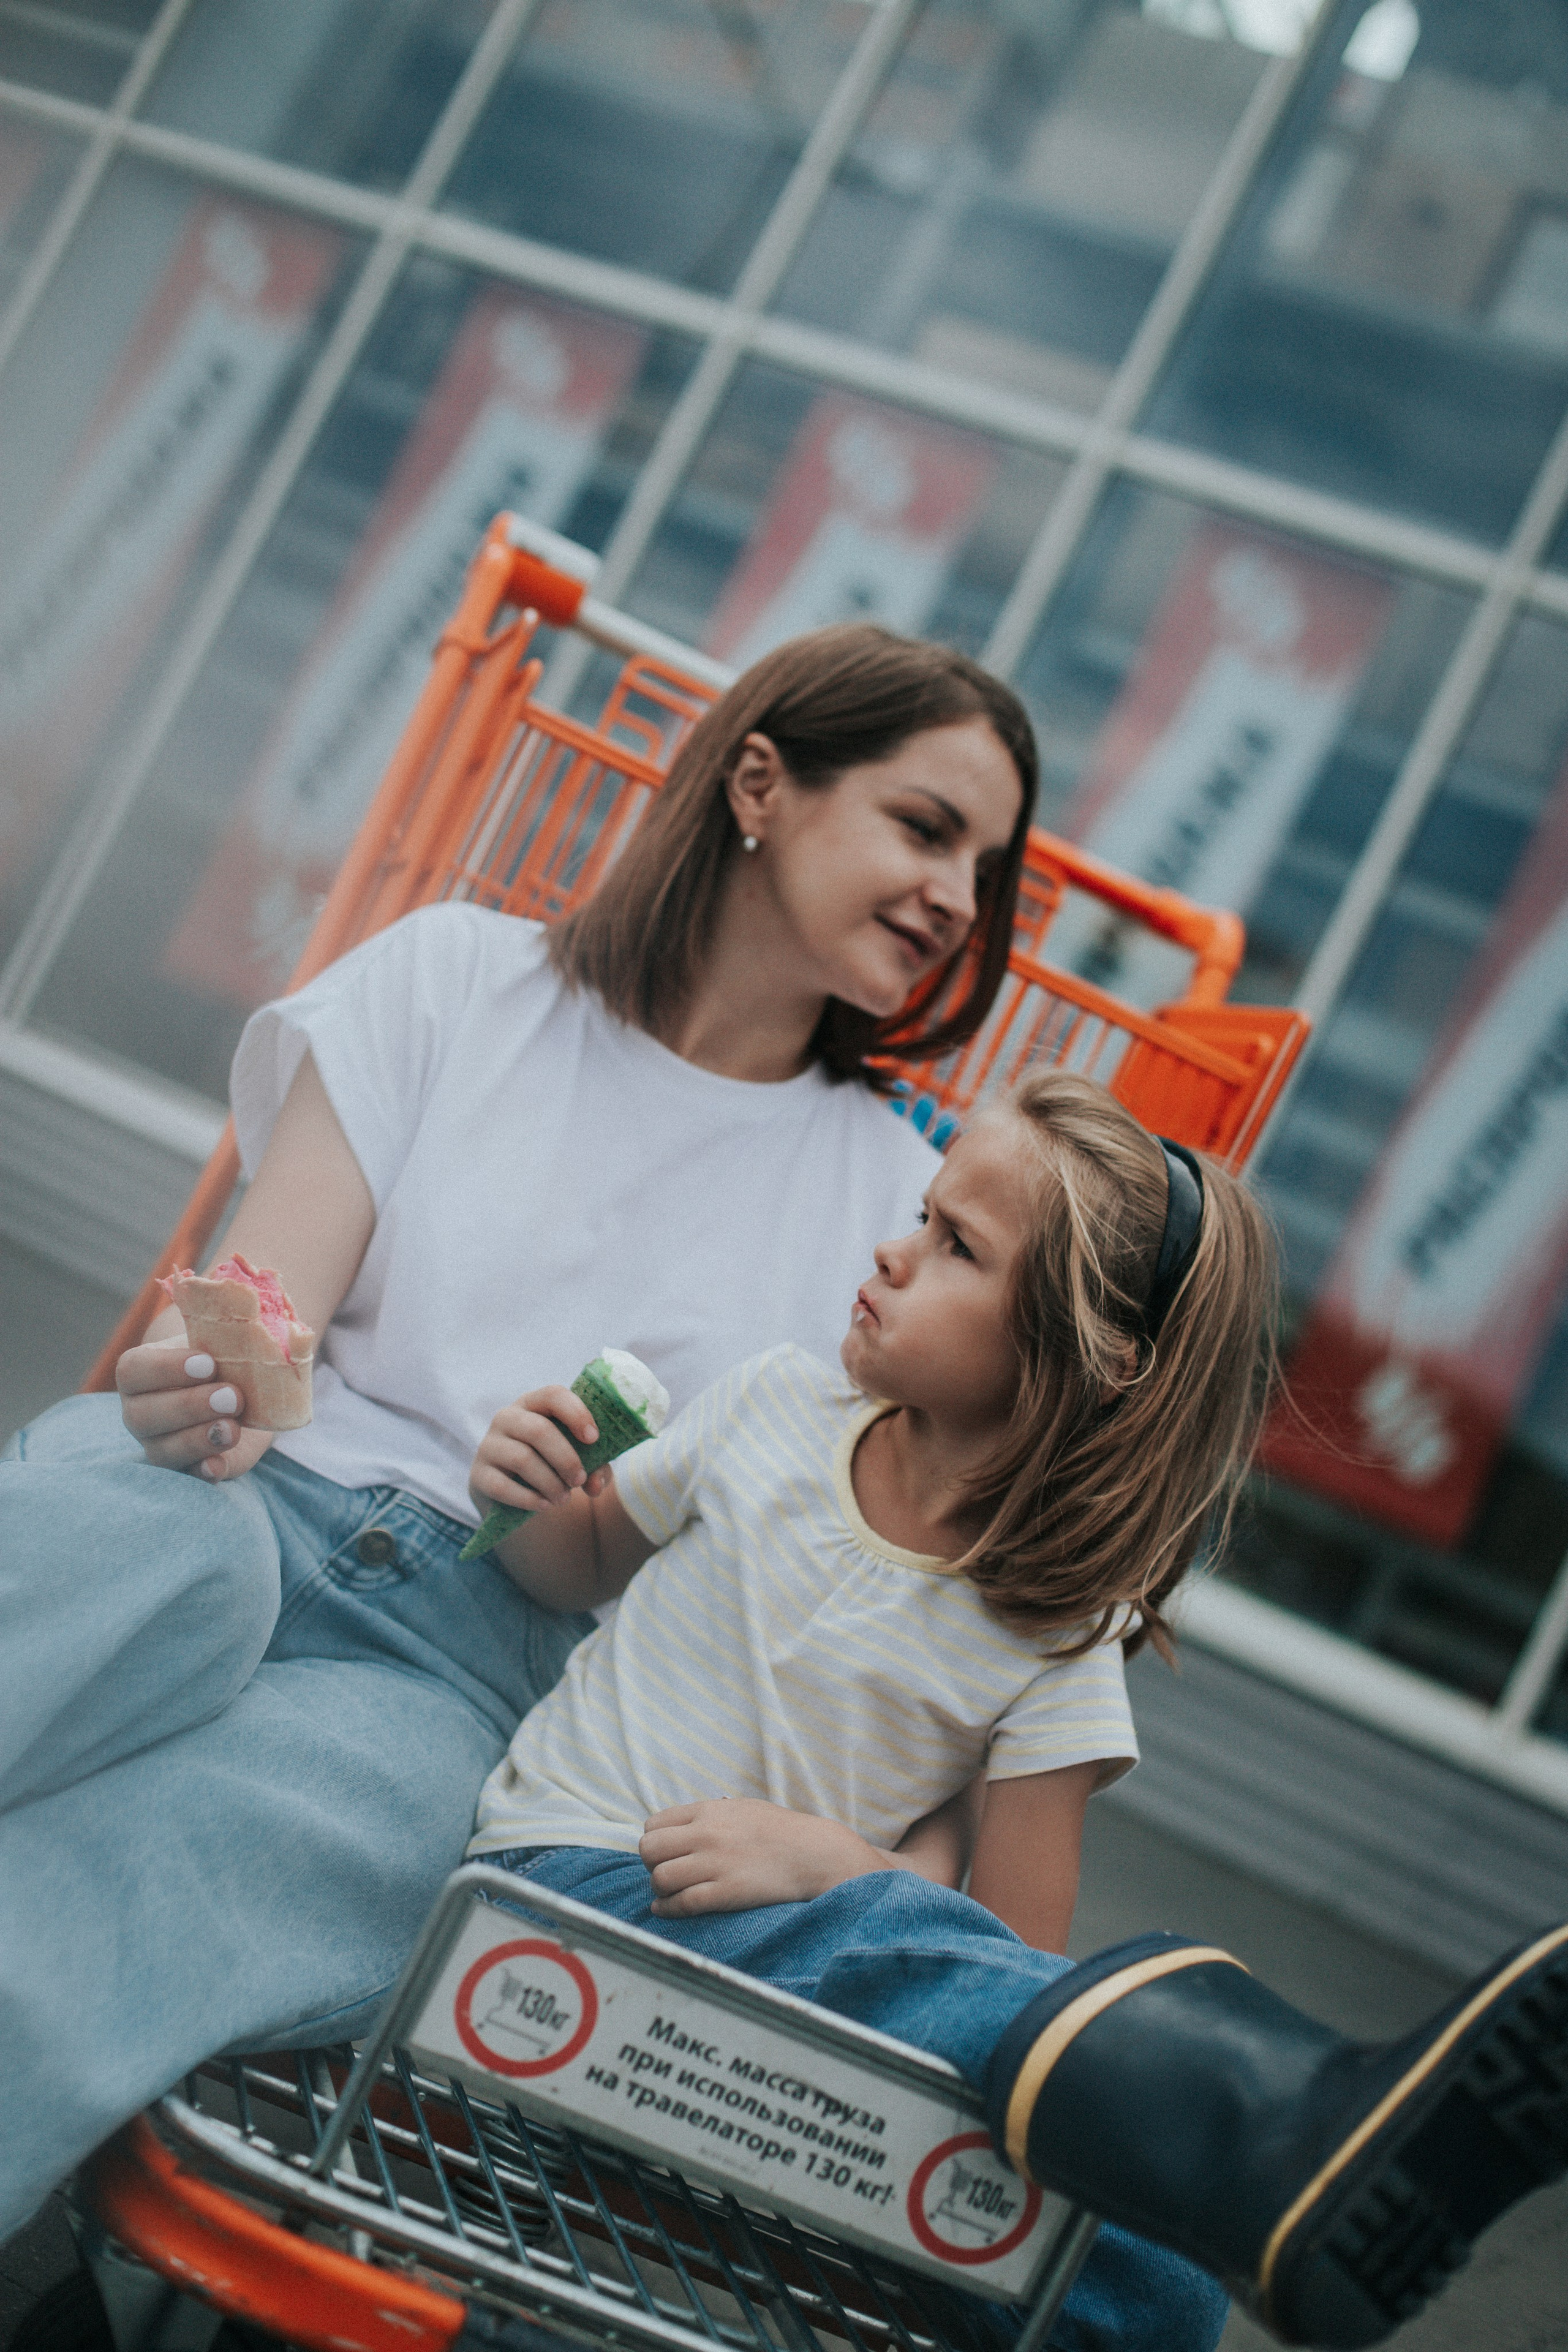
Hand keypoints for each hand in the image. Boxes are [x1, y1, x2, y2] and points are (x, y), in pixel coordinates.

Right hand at [116, 1339, 274, 1480]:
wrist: (244, 1385)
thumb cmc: (226, 1353)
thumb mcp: (222, 1337)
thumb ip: (226, 1330)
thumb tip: (255, 1314)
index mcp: (140, 1372)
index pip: (134, 1371)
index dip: (168, 1369)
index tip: (208, 1363)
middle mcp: (141, 1411)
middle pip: (144, 1415)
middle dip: (189, 1406)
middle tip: (232, 1395)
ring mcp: (160, 1443)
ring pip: (162, 1450)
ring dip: (198, 1440)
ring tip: (233, 1428)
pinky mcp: (189, 1467)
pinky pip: (187, 1477)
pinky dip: (203, 1471)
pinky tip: (219, 1464)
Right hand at [469, 1385, 611, 1518]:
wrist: (514, 1493)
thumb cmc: (551, 1465)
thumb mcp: (577, 1461)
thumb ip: (595, 1467)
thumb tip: (596, 1485)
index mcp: (533, 1404)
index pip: (553, 1395)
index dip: (576, 1413)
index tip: (593, 1438)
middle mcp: (507, 1418)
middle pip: (538, 1430)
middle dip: (565, 1458)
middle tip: (579, 1480)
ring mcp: (488, 1445)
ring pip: (522, 1458)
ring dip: (549, 1482)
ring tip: (564, 1498)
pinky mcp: (479, 1474)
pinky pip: (502, 1486)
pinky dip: (528, 1499)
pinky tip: (544, 1505)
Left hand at [640, 1800, 886, 1914]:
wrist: (814, 1853)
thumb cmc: (780, 1831)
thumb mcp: (742, 1809)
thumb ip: (710, 1815)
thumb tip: (683, 1826)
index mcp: (708, 1811)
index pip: (654, 1824)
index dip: (655, 1840)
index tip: (665, 1852)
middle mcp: (707, 1834)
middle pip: (649, 1849)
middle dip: (651, 1863)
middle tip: (666, 1871)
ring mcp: (716, 1863)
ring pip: (660, 1877)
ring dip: (660, 1888)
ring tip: (670, 1892)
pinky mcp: (727, 1891)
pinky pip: (682, 1903)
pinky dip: (669, 1909)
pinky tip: (668, 1909)